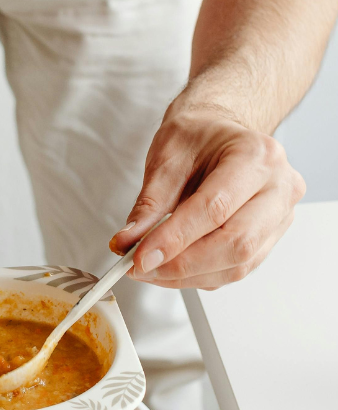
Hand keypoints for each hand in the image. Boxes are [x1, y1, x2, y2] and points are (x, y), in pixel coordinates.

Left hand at [110, 104, 304, 289]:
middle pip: (236, 243)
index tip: (140, 257)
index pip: (215, 209)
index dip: (175, 239)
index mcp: (256, 156)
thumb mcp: (166, 158)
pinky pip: (236, 268)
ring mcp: (280, 215)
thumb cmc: (198, 137)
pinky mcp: (270, 237)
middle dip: (182, 264)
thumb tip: (129, 241)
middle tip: (141, 268)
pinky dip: (199, 275)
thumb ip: (149, 203)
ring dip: (188, 275)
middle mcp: (279, 187)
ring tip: (150, 269)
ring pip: (238, 263)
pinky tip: (172, 268)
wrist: (219, 133)